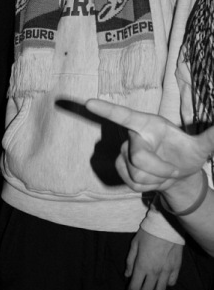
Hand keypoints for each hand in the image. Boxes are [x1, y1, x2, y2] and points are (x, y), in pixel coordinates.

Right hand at [86, 99, 213, 191]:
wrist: (178, 174)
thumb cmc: (187, 154)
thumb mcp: (201, 147)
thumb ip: (210, 137)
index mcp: (147, 124)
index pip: (124, 115)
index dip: (106, 109)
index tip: (88, 102)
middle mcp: (132, 136)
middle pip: (139, 158)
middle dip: (161, 170)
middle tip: (174, 171)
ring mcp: (124, 153)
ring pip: (136, 173)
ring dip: (156, 180)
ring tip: (165, 174)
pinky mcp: (121, 168)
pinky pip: (132, 183)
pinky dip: (148, 187)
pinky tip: (154, 181)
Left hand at [125, 229, 181, 289]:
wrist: (166, 225)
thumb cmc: (147, 233)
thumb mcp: (134, 244)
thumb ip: (130, 261)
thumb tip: (127, 275)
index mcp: (142, 266)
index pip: (135, 286)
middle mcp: (154, 272)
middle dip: (141, 289)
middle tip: (140, 282)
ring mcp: (167, 271)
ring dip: (154, 286)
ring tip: (152, 279)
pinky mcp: (176, 268)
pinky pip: (171, 283)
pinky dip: (166, 282)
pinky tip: (162, 275)